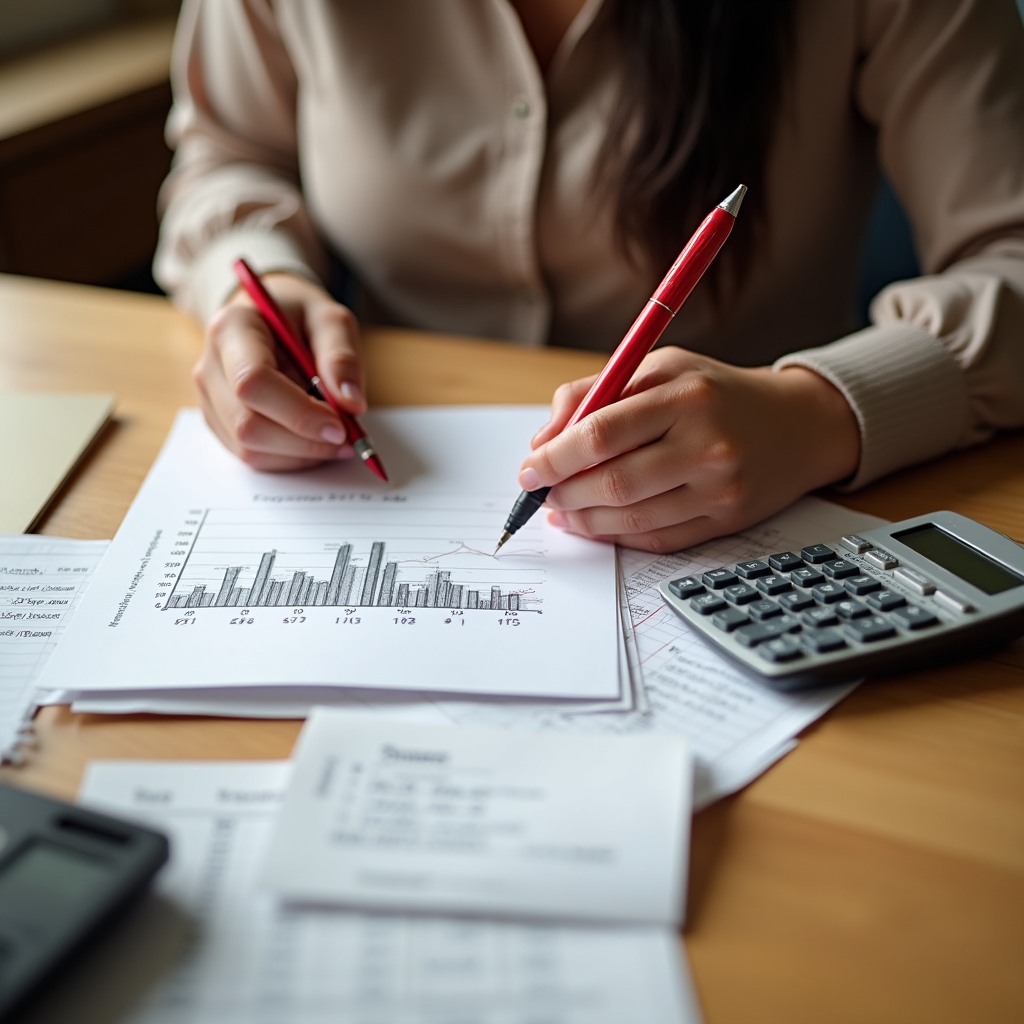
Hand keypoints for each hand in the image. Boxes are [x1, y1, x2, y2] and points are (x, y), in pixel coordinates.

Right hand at [194, 272, 365, 470]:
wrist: (270, 318)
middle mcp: (210, 366)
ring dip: (301, 453)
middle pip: (249, 425)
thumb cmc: (300, 317)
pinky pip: (253, 457)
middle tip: (347, 437)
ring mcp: (211, 399)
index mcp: (231, 329)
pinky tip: (313, 440)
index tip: (340, 426)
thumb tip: (351, 404)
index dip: (299, 413)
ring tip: (334, 437)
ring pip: (250, 449)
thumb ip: (342, 358)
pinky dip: (290, 458)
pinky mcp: (220, 424)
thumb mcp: (331, 320)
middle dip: (304, 441)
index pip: (253, 382)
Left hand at [519, 347, 860, 551]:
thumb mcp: (659, 367)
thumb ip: (595, 393)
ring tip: (561, 512)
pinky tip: (596, 525)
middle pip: (615, 482)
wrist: (801, 425)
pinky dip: (618, 536)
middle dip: (564, 493)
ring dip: (585, 521)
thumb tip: (542, 440)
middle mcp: (708, 445)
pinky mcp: (728, 521)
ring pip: (633, 518)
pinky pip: (659, 539)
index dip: (555, 457)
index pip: (603, 432)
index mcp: (687, 396)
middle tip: (539, 494)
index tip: (528, 469)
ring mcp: (720, 489)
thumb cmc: (718, 392)